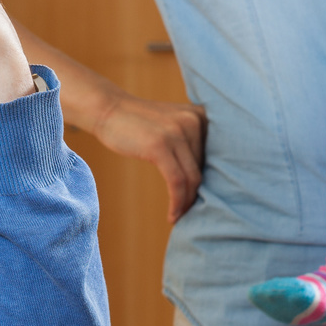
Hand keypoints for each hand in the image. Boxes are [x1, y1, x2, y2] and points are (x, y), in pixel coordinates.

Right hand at [95, 92, 206, 222]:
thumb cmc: (139, 122)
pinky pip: (176, 182)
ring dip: (188, 203)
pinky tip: (172, 215)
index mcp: (200, 116)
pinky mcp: (160, 145)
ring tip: (180, 217)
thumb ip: (191, 142)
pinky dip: (177, 202)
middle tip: (191, 213)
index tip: (204, 200)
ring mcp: (177, 132)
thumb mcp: (172, 123)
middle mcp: (194, 121)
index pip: (218, 157)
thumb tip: (209, 180)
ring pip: (193, 178)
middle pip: (206, 169)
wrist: (107, 109)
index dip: (213, 182)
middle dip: (199, 194)